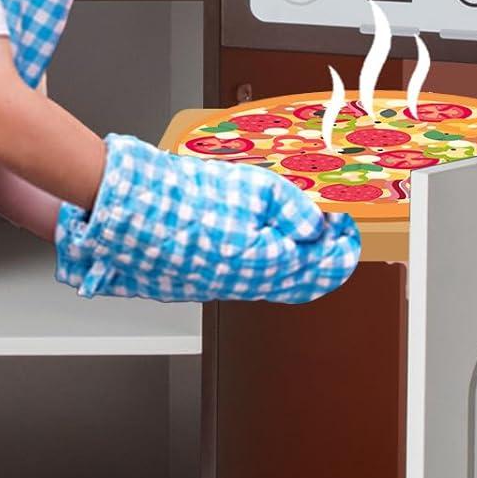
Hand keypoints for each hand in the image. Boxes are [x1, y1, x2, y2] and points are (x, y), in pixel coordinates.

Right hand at [55, 134, 359, 303]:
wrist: (129, 209)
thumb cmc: (183, 196)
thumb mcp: (255, 188)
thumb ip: (295, 211)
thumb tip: (317, 228)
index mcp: (265, 264)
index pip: (323, 268)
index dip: (343, 248)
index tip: (347, 229)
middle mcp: (245, 285)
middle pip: (303, 284)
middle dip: (326, 260)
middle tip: (335, 237)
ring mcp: (221, 289)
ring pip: (275, 285)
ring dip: (296, 264)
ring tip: (303, 236)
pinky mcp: (200, 285)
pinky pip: (246, 282)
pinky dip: (266, 266)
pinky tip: (264, 244)